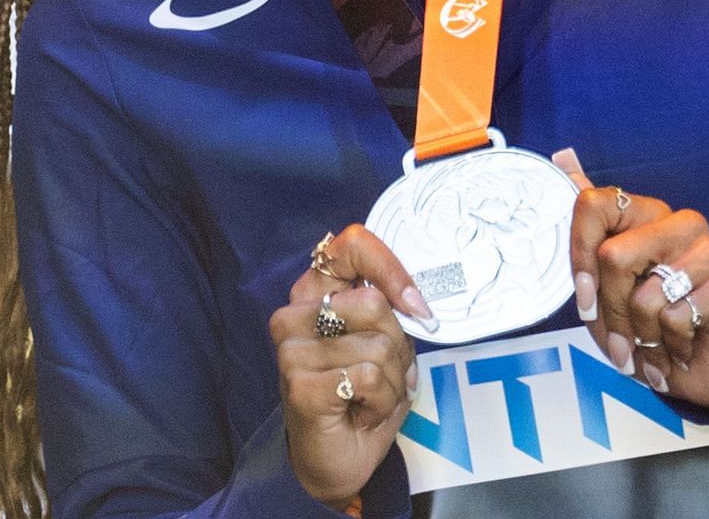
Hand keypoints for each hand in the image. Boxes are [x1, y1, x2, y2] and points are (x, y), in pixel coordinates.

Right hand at [270, 224, 436, 509]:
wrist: (336, 463)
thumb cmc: (361, 399)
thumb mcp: (382, 344)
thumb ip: (389, 311)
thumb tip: (416, 304)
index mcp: (314, 294)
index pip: (351, 245)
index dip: (390, 269)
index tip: (416, 305)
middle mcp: (293, 316)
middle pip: (374, 302)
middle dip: (399, 346)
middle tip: (386, 377)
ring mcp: (291, 351)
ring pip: (378, 346)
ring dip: (393, 382)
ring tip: (371, 399)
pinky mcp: (298, 385)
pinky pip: (369, 378)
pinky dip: (382, 402)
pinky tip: (360, 414)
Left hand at [552, 148, 708, 411]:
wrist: (699, 372)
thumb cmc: (648, 327)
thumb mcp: (603, 287)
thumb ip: (587, 228)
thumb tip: (562, 158)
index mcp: (644, 215)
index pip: (593, 204)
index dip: (579, 256)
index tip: (585, 298)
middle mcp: (677, 222)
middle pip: (613, 256)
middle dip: (611, 312)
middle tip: (622, 341)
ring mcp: (707, 250)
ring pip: (644, 295)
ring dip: (642, 336)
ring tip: (655, 343)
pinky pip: (674, 317)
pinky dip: (670, 346)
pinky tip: (681, 347)